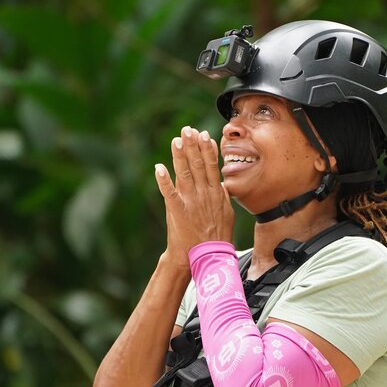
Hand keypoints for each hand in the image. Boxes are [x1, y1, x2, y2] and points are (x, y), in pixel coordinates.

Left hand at [155, 126, 233, 265]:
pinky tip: (159, 167)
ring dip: (180, 155)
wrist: (206, 256)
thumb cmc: (217, 236)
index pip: (211, 166)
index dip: (207, 149)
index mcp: (216, 194)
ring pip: (184, 173)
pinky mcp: (177, 210)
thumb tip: (221, 183)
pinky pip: (169, 192)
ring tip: (177, 140)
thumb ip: (223, 196)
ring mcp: (190, 202)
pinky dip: (163, 180)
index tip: (204, 134)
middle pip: (198, 164)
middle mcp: (204, 194)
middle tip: (188, 130)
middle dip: (192, 145)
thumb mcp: (227, 214)